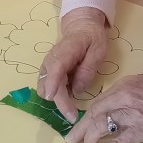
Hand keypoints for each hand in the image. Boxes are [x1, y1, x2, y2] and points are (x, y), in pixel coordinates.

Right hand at [37, 7, 107, 123]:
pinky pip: (47, 87)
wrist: (81, 27)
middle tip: (74, 115)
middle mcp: (51, 59)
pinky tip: (69, 95)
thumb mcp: (98, 50)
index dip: (52, 83)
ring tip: (73, 105)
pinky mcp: (48, 71)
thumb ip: (88, 69)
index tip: (52, 98)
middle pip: (47, 84)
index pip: (55, 68)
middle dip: (58, 101)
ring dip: (56, 99)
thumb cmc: (92, 38)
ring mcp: (47, 66)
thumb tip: (77, 90)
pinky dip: (56, 94)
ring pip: (44, 88)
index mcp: (66, 51)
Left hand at [66, 55, 142, 142]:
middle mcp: (122, 98)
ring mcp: (131, 114)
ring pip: (100, 128)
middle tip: (74, 140)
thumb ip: (132, 93)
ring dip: (91, 142)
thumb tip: (125, 106)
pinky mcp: (141, 129)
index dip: (88, 116)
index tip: (82, 125)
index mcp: (124, 85)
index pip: (98, 102)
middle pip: (94, 115)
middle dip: (81, 129)